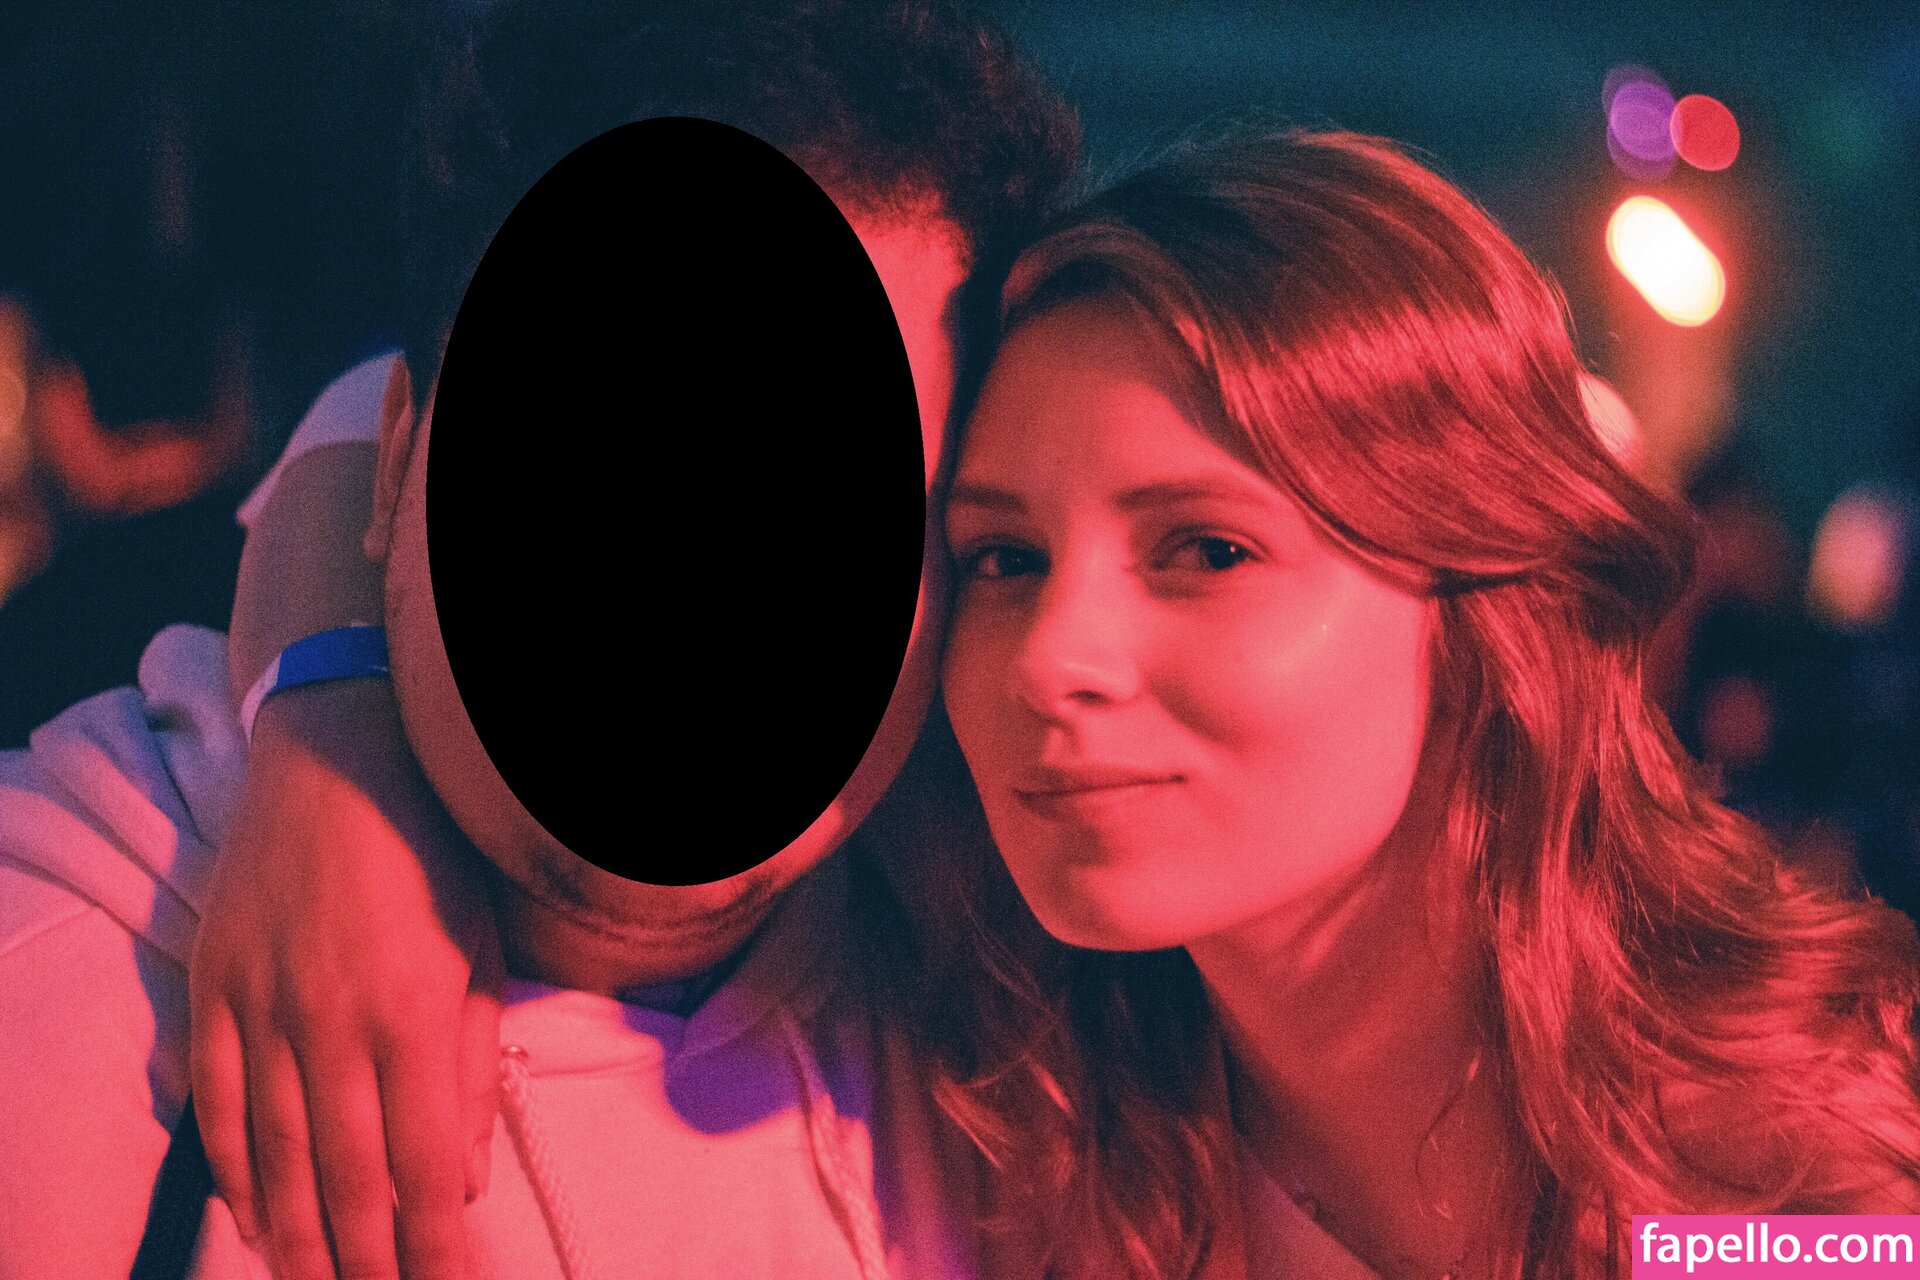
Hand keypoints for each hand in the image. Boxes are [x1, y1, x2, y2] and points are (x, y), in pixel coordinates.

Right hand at [189, 679, 501, 1279]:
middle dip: (367, 1261)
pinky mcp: (213, 988)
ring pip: (272, 1156)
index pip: (424, 1164)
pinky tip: (255, 1223)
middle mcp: (330, 1021)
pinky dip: (233, 1174)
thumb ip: (473, 1065)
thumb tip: (463, 1176)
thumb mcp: (484, 949)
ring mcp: (260, 1007)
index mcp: (413, 1010)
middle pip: (345, 1177)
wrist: (339, 755)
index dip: (435, 1246)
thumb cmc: (435, 850)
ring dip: (298, 1239)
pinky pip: (214, 1104)